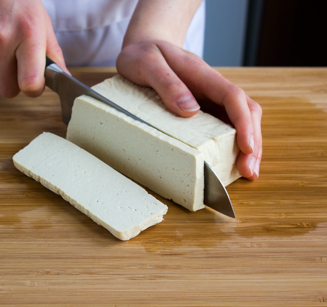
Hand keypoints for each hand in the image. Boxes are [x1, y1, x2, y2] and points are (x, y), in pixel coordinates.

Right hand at [0, 0, 67, 97]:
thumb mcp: (41, 20)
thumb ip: (53, 53)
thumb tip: (64, 77)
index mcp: (28, 33)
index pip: (30, 84)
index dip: (34, 89)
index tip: (35, 83)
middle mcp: (2, 38)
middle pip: (8, 90)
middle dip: (15, 83)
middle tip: (18, 65)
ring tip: (2, 43)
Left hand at [116, 40, 261, 179]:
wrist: (140, 49)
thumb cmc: (141, 55)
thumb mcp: (147, 63)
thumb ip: (167, 83)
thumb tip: (191, 110)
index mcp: (201, 74)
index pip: (232, 96)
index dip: (243, 122)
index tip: (246, 147)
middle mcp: (210, 87)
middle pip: (244, 111)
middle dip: (253, 141)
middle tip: (249, 170)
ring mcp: (208, 98)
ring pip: (238, 120)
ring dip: (246, 146)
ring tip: (246, 172)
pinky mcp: (201, 109)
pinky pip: (222, 126)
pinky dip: (230, 144)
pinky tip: (229, 162)